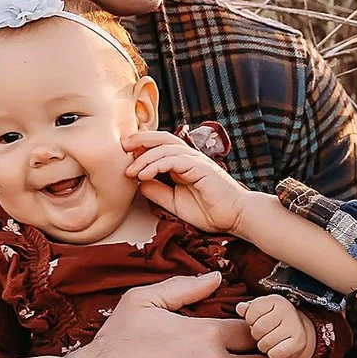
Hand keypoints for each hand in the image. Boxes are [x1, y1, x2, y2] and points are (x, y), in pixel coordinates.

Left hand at [123, 128, 248, 232]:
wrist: (234, 218)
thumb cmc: (210, 211)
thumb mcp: (174, 202)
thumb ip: (157, 191)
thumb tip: (139, 182)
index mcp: (184, 164)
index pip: (160, 147)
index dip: (142, 148)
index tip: (124, 156)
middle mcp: (189, 158)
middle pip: (162, 138)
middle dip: (140, 139)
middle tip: (122, 146)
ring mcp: (196, 161)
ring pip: (165, 148)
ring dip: (144, 158)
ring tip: (130, 171)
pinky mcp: (201, 167)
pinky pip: (174, 160)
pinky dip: (156, 165)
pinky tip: (144, 175)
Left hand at [239, 296, 317, 357]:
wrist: (298, 336)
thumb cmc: (275, 323)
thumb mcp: (261, 312)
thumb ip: (248, 309)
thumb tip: (240, 308)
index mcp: (276, 300)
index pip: (251, 311)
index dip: (250, 320)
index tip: (258, 321)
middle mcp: (287, 310)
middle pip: (257, 328)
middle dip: (257, 335)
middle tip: (265, 334)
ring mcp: (294, 326)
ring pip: (265, 343)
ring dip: (265, 346)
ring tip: (271, 342)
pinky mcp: (298, 343)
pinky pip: (275, 353)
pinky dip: (273, 354)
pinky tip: (278, 349)